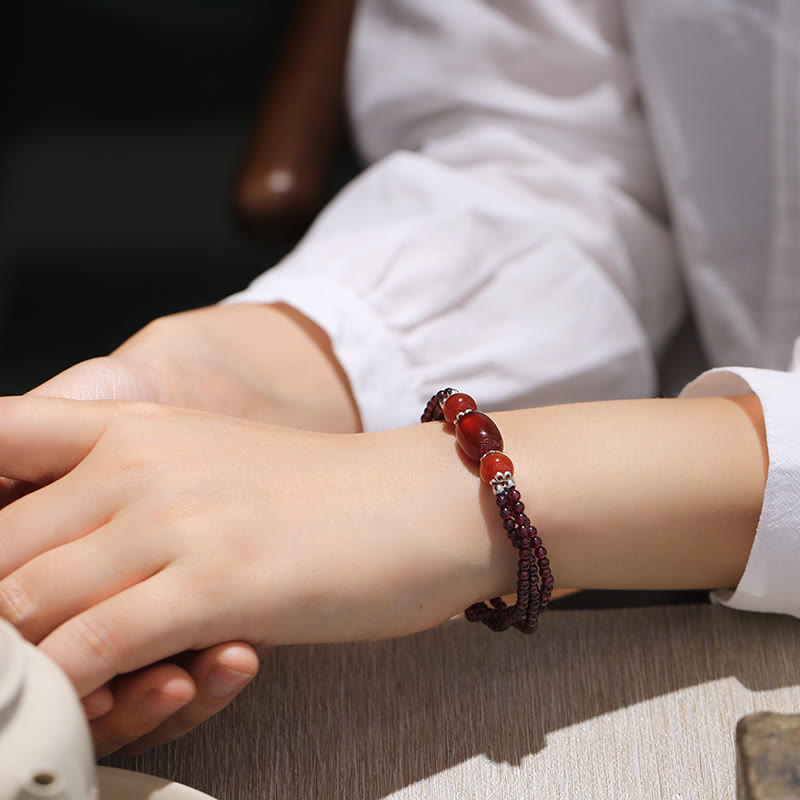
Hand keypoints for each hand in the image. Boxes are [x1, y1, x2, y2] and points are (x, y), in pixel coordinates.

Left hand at [4, 301, 359, 754]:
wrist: (417, 502)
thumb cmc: (319, 496)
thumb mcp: (209, 471)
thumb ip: (127, 501)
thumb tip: (49, 564)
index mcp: (133, 428)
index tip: (2, 571)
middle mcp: (140, 464)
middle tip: (15, 658)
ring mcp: (175, 520)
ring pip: (25, 604)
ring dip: (26, 666)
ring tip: (52, 693)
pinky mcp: (218, 582)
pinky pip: (95, 649)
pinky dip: (77, 691)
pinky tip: (99, 703)